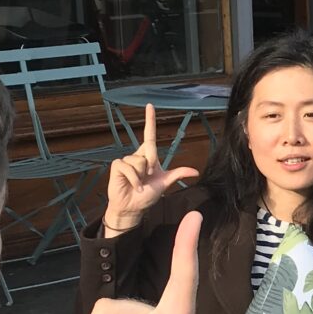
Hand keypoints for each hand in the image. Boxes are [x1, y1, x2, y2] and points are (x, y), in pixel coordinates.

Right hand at [104, 105, 196, 234]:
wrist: (133, 208)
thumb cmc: (147, 195)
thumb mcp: (164, 183)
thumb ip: (178, 174)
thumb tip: (195, 171)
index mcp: (148, 156)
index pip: (149, 135)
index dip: (150, 120)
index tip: (150, 105)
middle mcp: (137, 155)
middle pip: (149, 149)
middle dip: (152, 164)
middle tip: (149, 178)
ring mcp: (126, 160)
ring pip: (139, 160)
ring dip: (141, 175)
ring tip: (139, 184)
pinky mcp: (117, 166)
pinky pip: (128, 167)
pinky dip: (134, 179)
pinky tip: (134, 186)